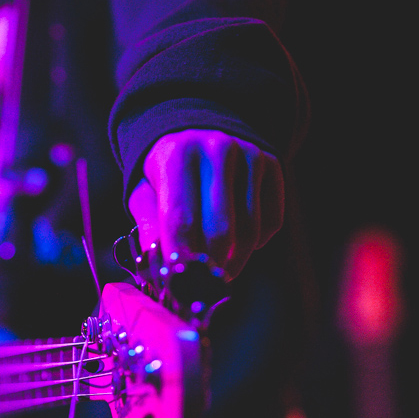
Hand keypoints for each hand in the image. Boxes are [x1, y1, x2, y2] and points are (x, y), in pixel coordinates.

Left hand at [128, 129, 283, 281]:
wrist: (199, 130)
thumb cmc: (166, 172)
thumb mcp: (144, 192)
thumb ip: (149, 226)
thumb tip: (157, 267)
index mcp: (178, 155)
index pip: (181, 219)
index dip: (181, 259)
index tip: (178, 286)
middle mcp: (218, 150)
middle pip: (220, 231)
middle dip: (208, 267)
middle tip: (199, 286)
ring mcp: (250, 155)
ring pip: (249, 231)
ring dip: (234, 262)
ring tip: (216, 269)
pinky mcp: (274, 165)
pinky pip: (271, 223)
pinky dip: (256, 243)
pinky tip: (237, 239)